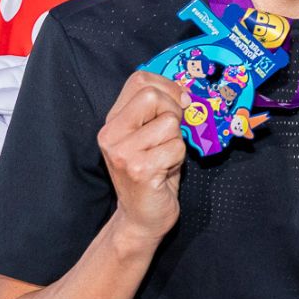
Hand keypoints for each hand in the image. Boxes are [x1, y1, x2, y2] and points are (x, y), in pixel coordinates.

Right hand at [97, 71, 189, 245]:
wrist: (141, 218)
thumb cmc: (152, 173)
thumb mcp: (149, 136)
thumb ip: (158, 111)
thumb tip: (187, 92)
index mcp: (112, 122)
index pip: (139, 80)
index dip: (167, 87)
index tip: (180, 103)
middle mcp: (111, 135)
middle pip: (152, 96)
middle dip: (174, 111)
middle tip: (172, 134)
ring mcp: (122, 152)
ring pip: (169, 123)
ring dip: (177, 141)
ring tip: (165, 158)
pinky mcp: (139, 170)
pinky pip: (176, 147)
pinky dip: (179, 158)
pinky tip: (166, 171)